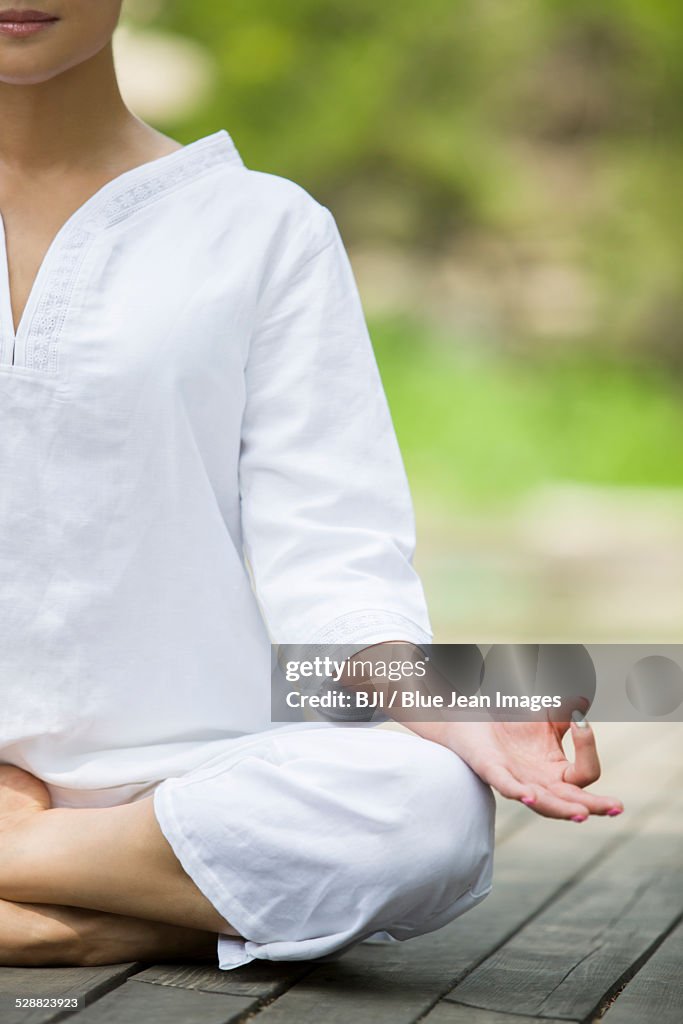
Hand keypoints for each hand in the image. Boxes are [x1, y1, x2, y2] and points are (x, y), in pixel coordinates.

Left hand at [444, 717, 623, 820]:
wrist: (472, 721)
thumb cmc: (511, 726)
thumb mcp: (545, 717)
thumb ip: (566, 712)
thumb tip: (583, 702)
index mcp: (557, 773)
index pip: (585, 773)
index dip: (587, 746)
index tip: (579, 721)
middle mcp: (541, 784)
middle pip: (573, 801)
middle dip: (595, 805)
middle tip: (616, 808)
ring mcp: (518, 781)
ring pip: (544, 803)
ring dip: (562, 809)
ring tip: (581, 815)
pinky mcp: (493, 772)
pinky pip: (507, 787)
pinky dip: (519, 792)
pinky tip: (529, 797)